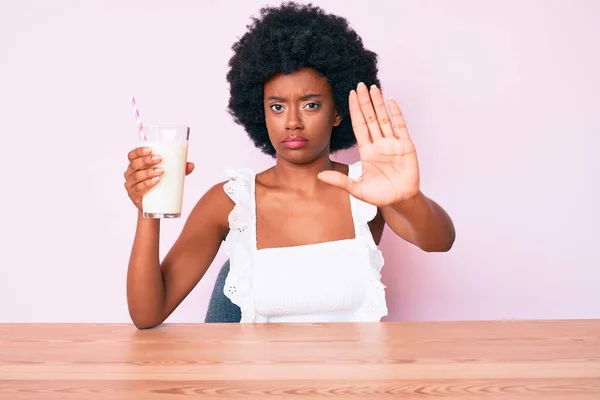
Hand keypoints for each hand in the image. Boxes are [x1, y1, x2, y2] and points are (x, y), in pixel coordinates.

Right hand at [124, 147, 194, 209]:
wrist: (154, 207)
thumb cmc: (159, 186)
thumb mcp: (168, 175)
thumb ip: (179, 169)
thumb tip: (191, 165)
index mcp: (135, 166)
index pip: (132, 155)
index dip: (139, 151)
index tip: (150, 150)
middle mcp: (130, 175)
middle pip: (134, 165)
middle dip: (146, 161)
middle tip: (159, 159)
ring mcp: (131, 186)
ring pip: (137, 177)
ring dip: (148, 172)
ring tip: (161, 171)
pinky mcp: (134, 197)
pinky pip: (138, 189)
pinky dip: (146, 184)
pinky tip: (155, 181)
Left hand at [318, 82, 419, 206]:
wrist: (400, 201)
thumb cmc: (380, 196)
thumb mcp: (357, 189)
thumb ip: (340, 181)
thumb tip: (320, 176)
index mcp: (367, 152)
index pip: (359, 126)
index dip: (355, 111)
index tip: (349, 95)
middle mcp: (379, 144)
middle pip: (370, 118)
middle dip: (365, 102)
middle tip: (359, 85)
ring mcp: (393, 144)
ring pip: (384, 119)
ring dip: (379, 104)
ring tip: (373, 88)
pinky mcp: (406, 146)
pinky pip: (401, 127)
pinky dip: (396, 114)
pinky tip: (391, 102)